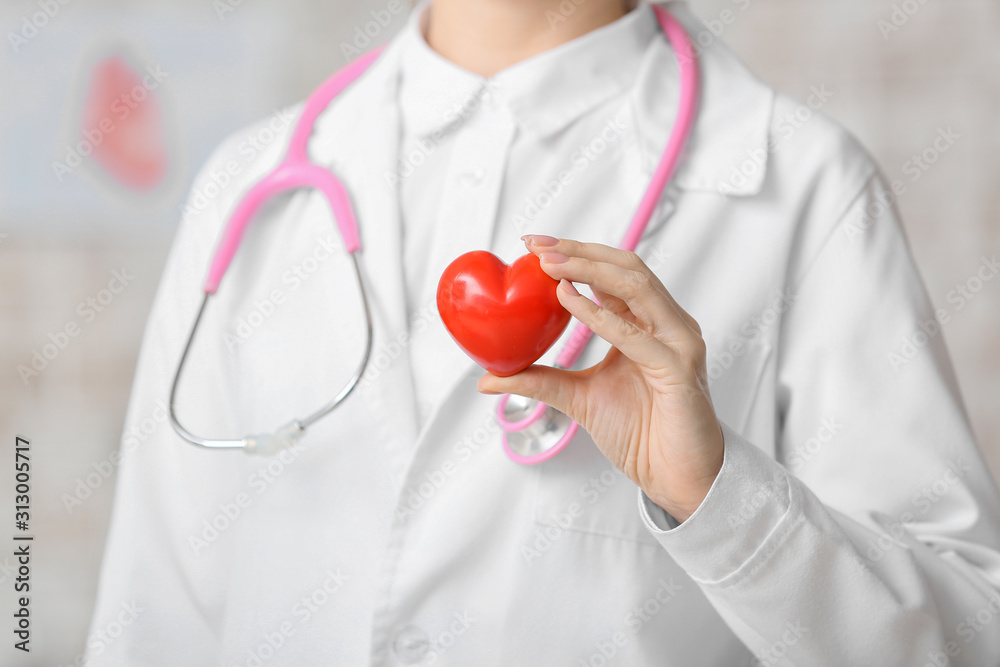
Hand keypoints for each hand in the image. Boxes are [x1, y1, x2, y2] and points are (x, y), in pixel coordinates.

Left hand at [477, 235, 724, 521]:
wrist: (676, 477)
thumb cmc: (642, 436)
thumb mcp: (577, 398)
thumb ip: (539, 380)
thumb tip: (488, 378)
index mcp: (647, 324)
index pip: (612, 274)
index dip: (575, 253)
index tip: (533, 246)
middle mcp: (667, 325)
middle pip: (625, 267)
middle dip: (579, 250)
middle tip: (536, 246)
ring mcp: (677, 342)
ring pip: (635, 285)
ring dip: (588, 269)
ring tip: (549, 264)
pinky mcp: (678, 368)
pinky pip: (634, 334)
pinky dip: (598, 314)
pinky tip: (567, 299)